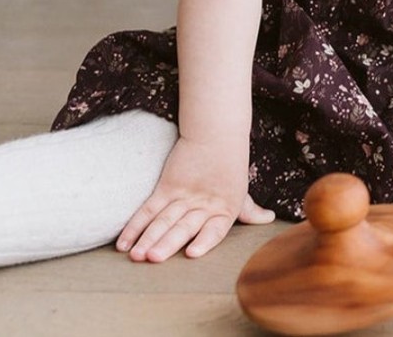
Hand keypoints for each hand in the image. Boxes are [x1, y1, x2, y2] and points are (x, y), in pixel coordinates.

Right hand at [116, 136, 274, 262]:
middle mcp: (203, 204)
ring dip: (148, 236)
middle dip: (167, 242)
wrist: (217, 133)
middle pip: (183, 226)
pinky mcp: (167, 186)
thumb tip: (268, 219)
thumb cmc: (230, 165)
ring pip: (163, 218)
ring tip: (136, 255)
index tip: (191, 254)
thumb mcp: (240, 189)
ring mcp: (183, 195)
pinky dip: (135, 225)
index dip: (204, 241)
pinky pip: (148, 208)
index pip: (215, 229)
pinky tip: (123, 243)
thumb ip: (248, 210)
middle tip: (153, 258)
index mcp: (225, 209)